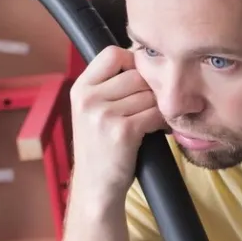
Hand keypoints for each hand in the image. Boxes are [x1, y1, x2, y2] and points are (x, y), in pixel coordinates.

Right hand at [68, 45, 165, 201]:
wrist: (96, 187)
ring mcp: (103, 115)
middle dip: (150, 90)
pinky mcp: (122, 131)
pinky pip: (154, 113)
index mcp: (80, 89)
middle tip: (150, 107)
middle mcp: (88, 98)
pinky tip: (156, 131)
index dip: (132, 62)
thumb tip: (142, 58)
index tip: (139, 82)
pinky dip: (161, 122)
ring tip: (152, 120)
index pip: (113, 53)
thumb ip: (108, 86)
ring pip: (148, 94)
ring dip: (157, 107)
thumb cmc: (100, 148)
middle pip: (136, 74)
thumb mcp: (91, 111)